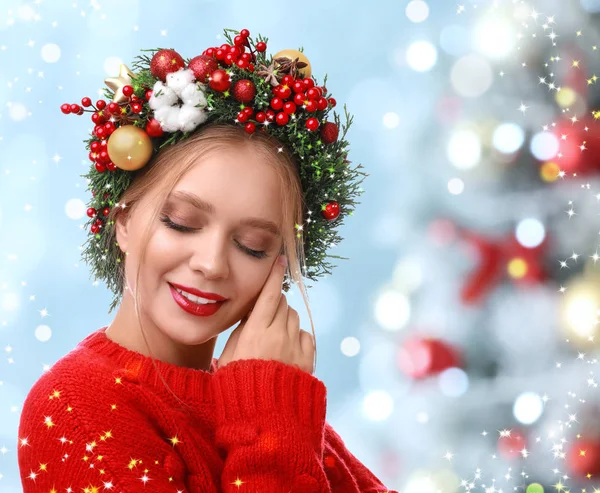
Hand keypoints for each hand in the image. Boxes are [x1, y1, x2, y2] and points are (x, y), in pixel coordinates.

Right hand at [218, 256, 314, 373]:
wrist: (261, 415)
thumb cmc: (237, 383)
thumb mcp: (230, 353)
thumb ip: (243, 328)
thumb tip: (254, 311)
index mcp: (256, 331)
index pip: (268, 294)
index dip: (275, 275)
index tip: (280, 261)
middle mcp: (279, 334)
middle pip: (282, 303)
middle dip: (274, 303)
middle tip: (266, 316)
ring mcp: (295, 346)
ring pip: (294, 317)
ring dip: (286, 320)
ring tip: (274, 337)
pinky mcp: (308, 359)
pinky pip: (306, 335)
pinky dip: (298, 337)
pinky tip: (287, 349)